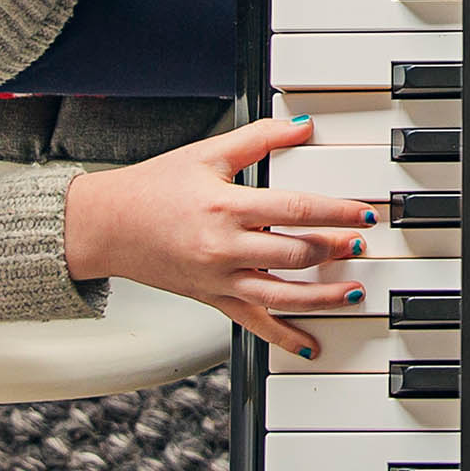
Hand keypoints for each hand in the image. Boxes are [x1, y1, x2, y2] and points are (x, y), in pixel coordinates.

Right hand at [62, 114, 375, 358]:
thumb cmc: (153, 188)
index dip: (336, 212)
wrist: (106, 225)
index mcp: (226, 206)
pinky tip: (309, 344)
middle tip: (361, 245)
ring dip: (322, 296)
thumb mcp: (207, 153)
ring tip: (353, 291)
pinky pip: (253, 323)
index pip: (296, 209)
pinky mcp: (212, 299)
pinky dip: (283, 336)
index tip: (363, 213)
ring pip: (281, 296)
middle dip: (334, 251)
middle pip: (294, 253)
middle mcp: (224, 247)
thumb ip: (259, 138)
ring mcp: (219, 278)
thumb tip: (301, 126)